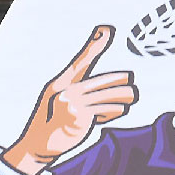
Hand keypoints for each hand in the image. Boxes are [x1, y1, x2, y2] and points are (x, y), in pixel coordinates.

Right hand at [3, 25, 136, 174]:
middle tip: (130, 78)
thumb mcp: (66, 106)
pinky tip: (121, 109)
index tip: (105, 30)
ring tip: (133, 96)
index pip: (82, 60)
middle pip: (101, 81)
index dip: (94, 45)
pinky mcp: (80, 115)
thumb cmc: (55, 124)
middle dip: (118, 80)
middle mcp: (67, 90)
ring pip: (107, 96)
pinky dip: (114, 110)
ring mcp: (73, 102)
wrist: (41, 144)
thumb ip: (87, 98)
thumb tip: (114, 100)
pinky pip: (105, 110)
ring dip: (123, 96)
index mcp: (62, 83)